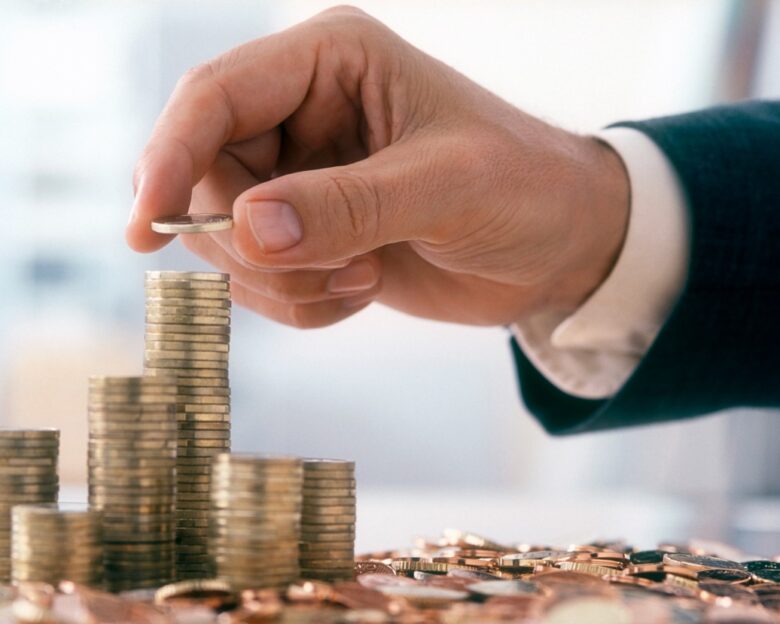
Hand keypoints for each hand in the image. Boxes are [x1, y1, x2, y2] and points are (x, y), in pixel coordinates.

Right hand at [127, 6, 628, 327]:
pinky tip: (363, 290)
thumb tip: (247, 228)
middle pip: (208, 178)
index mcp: (329, 62)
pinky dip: (302, 303)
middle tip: (335, 269)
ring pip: (229, 239)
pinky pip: (262, 278)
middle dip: (255, 245)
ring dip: (285, 281)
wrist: (558, 247)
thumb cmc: (525, 189)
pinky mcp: (313, 233)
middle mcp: (303, 113)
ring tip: (364, 276)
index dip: (169, 159)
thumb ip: (349, 205)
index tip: (145, 231)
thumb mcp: (448, 187)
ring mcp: (304, 178)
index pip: (213, 98)